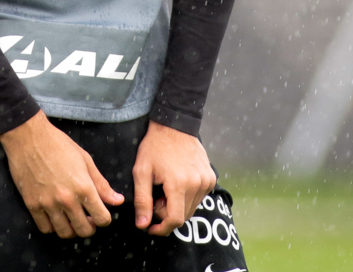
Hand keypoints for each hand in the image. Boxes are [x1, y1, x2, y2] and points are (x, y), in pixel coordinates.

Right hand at [0, 112, 124, 238]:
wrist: (28, 137)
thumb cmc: (58, 145)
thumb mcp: (85, 160)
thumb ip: (102, 184)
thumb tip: (117, 201)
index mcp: (83, 187)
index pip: (102, 218)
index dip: (104, 219)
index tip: (100, 215)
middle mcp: (67, 199)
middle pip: (84, 230)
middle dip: (90, 227)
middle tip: (87, 219)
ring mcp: (48, 203)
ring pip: (65, 233)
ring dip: (71, 229)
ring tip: (71, 219)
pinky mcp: (32, 204)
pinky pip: (44, 228)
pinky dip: (51, 226)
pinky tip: (54, 216)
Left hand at [133, 121, 216, 235]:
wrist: (174, 125)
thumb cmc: (155, 147)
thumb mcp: (141, 172)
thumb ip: (142, 200)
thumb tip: (142, 225)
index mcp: (179, 184)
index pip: (175, 220)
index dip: (162, 228)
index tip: (151, 227)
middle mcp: (197, 184)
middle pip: (183, 216)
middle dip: (166, 214)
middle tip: (155, 197)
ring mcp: (206, 181)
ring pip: (192, 208)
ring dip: (177, 205)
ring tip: (165, 187)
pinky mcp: (211, 178)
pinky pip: (198, 198)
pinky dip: (186, 197)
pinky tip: (176, 182)